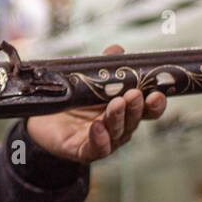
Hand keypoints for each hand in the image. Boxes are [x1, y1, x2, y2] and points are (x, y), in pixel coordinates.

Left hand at [25, 44, 165, 164]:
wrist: (43, 120)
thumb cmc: (72, 102)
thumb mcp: (88, 81)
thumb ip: (104, 67)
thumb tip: (117, 50)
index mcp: (124, 110)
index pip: (146, 110)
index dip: (155, 104)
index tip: (157, 94)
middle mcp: (118, 128)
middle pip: (133, 121)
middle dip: (136, 107)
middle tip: (134, 95)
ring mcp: (103, 141)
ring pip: (117, 133)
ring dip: (118, 118)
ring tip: (116, 104)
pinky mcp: (84, 151)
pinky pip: (96, 148)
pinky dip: (99, 139)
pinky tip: (97, 127)